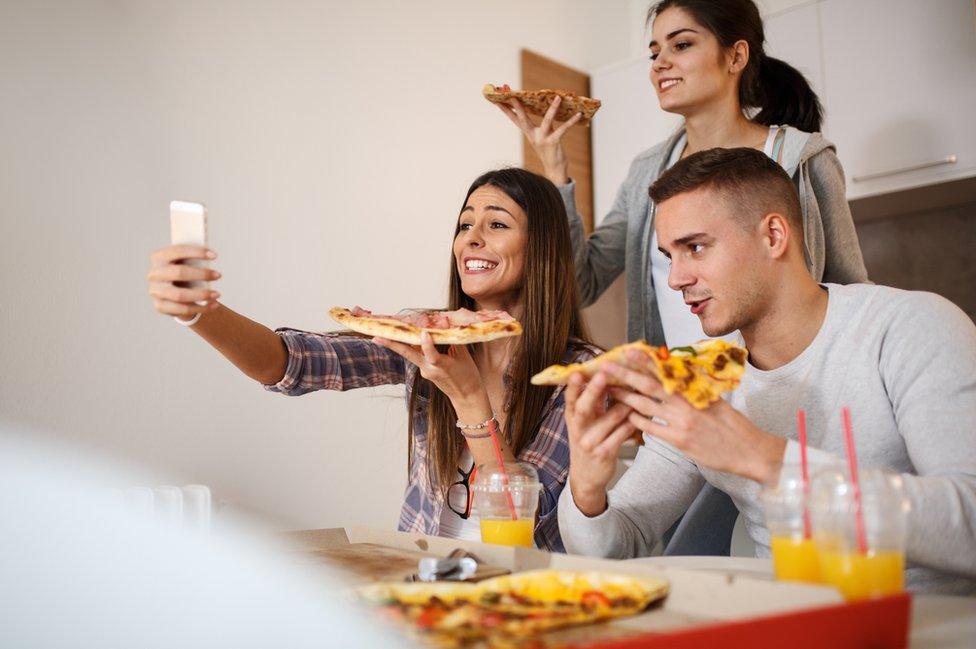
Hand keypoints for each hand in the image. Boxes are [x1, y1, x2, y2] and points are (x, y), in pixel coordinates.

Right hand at [147, 245, 221, 319]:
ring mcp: (155, 291)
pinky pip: (182, 309)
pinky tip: (213, 304)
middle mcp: (154, 274)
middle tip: (218, 275)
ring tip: (217, 294)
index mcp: (159, 257)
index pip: (177, 251)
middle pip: (179, 272)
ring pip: (179, 295)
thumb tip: (210, 257)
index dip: (197, 252)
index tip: (214, 256)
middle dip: (201, 274)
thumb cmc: (182, 272)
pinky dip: (200, 308)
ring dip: (201, 295)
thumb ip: (193, 259)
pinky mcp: (160, 306)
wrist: (172, 293)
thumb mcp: (185, 262)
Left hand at [373, 332, 485, 406]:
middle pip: (409, 355)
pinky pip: (417, 355)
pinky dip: (413, 345)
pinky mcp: (423, 372)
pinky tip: (409, 336)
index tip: (424, 333)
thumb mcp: (465, 356)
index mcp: (444, 367)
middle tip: (376, 338)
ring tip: (383, 333)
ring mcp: (424, 372)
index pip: (433, 356)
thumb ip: (452, 340)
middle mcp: (429, 370)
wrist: (466, 396)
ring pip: (411, 353)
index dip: (427, 345)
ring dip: (398, 343)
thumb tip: (442, 324)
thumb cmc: (468, 374)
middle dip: (392, 345)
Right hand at [495, 96, 581, 185]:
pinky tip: (578, 114)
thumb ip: (544, 125)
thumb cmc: (550, 152)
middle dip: (518, 107)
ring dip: (553, 108)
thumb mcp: (543, 137)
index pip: (515, 119)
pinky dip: (572, 121)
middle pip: (523, 119)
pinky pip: (563, 129)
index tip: (496, 100)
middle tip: (512, 96)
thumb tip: (548, 110)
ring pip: (547, 120)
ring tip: (558, 97)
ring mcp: (543, 139)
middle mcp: (533, 135)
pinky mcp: (553, 142)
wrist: (554, 170)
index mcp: (529, 133)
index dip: (505, 110)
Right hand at [565, 371, 637, 516]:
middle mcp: (578, 430)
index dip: (573, 386)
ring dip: (625, 403)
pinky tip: (640, 415)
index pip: (570, 399)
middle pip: (584, 407)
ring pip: (610, 418)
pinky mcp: (605, 453)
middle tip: (603, 375)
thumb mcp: (585, 422)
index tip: (577, 372)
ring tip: (637, 389)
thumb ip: (593, 401)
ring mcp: (590, 442)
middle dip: (594, 390)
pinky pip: (622, 433)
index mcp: (572, 418)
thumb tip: (603, 375)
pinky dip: (633, 421)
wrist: (586, 476)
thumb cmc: (588, 441)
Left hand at [604, 351, 786, 483]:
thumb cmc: (733, 425)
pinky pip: (651, 428)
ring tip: (610, 391)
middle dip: (626, 375)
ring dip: (626, 397)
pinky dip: (637, 422)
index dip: (645, 361)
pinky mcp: (679, 440)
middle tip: (606, 367)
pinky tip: (627, 417)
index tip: (629, 351)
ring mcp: (681, 421)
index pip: (666, 371)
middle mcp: (687, 403)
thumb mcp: (716, 400)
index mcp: (696, 389)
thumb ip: (696, 388)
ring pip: (645, 406)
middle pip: (649, 385)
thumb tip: (680, 373)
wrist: (748, 451)